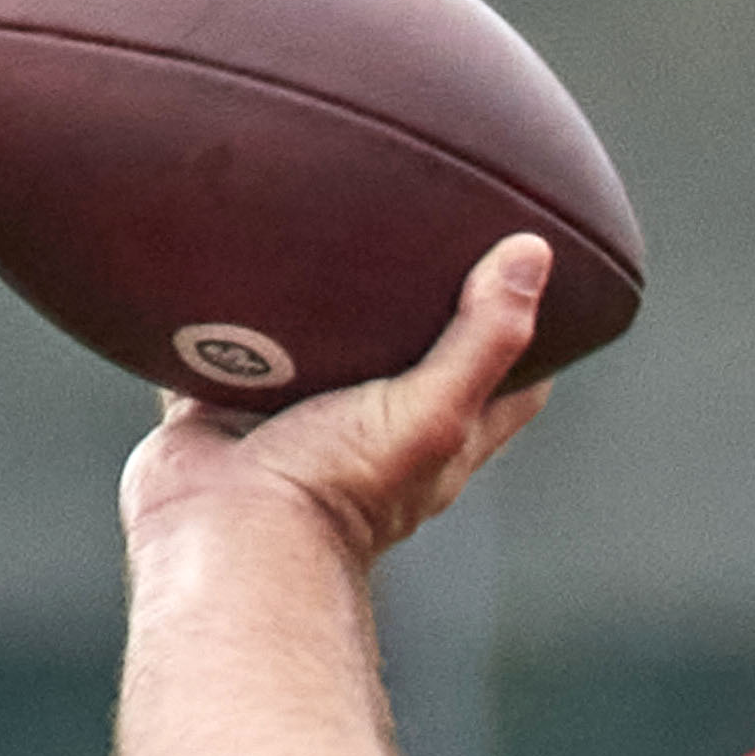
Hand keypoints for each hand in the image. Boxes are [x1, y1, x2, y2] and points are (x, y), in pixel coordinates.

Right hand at [118, 233, 554, 562]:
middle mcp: (372, 425)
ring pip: (313, 348)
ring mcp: (298, 415)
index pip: (507, 381)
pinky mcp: (226, 404)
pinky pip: (223, 351)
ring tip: (324, 226)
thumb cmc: (339, 488)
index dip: (524, 333)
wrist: (229, 529)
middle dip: (414, 303)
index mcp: (439, 435)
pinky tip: (227, 261)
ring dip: (318, 304)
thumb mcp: (434, 410)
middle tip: (418, 232)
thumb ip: (484, 339)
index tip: (528, 273)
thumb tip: (532, 256)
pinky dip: (222, 313)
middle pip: (408, 355)